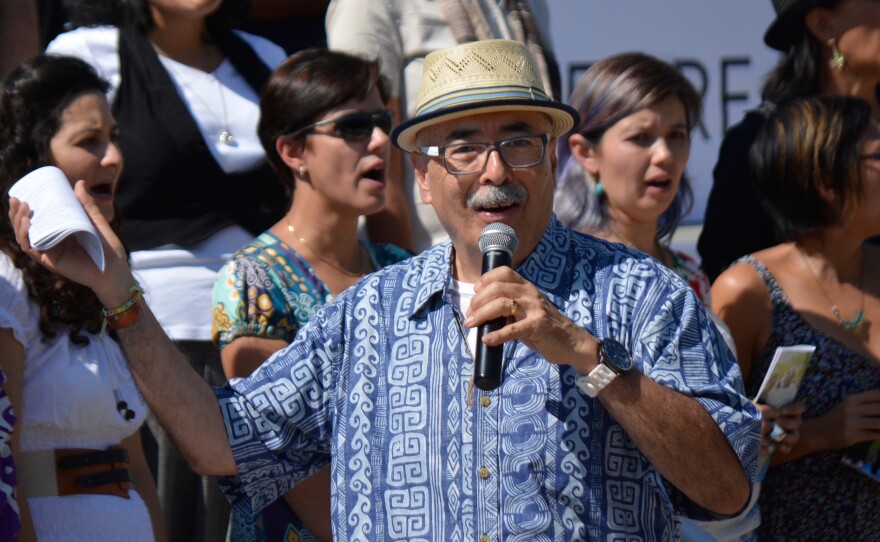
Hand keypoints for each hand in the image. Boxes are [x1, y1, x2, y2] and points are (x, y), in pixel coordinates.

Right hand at [9, 180, 133, 306]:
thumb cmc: (108, 247)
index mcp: (60, 231)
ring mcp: (49, 251)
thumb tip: (78, 183)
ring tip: (22, 207)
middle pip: (26, 227)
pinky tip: (27, 224)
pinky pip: (32, 249)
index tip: (23, 193)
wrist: (115, 269)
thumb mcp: (96, 221)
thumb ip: (86, 204)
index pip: (38, 219)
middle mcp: (52, 241)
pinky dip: (25, 236)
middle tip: (16, 199)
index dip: (26, 208)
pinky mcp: (50, 261)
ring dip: (18, 222)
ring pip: (25, 237)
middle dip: (16, 213)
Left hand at [464, 266, 597, 372]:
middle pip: (497, 288)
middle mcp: (530, 294)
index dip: (486, 280)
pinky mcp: (538, 326)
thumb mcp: (527, 311)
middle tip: (469, 315)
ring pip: (502, 305)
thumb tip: (481, 312)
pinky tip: (487, 340)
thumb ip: (509, 308)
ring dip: (482, 315)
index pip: (504, 273)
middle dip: (478, 301)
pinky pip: (513, 329)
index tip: (475, 292)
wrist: (571, 342)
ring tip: (471, 324)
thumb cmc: (544, 327)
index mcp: (527, 287)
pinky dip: (497, 335)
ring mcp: (535, 309)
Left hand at [755, 401, 804, 455]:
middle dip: (787, 422)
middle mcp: (791, 421)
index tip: (781, 411)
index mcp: (788, 410)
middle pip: (797, 422)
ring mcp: (789, 433)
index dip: (793, 409)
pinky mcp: (784, 444)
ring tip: (776, 435)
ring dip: (787, 436)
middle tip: (776, 422)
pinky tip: (779, 446)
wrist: (747, 426)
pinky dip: (785, 448)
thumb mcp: (759, 407)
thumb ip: (766, 408)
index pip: (800, 407)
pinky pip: (789, 447)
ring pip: (795, 436)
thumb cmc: (754, 412)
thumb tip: (773, 412)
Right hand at [806, 390, 879, 450]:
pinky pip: (874, 435)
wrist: (817, 432)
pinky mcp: (852, 436)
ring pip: (879, 423)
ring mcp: (852, 423)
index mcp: (852, 399)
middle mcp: (852, 409)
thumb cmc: (837, 419)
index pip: (877, 394)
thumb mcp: (848, 406)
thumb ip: (867, 404)